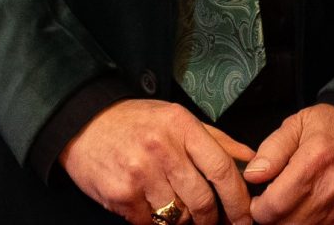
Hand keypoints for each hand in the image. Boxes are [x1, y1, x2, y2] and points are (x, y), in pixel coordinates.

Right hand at [61, 97, 257, 224]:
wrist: (82, 125)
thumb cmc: (134, 122)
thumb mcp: (176, 118)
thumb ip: (216, 140)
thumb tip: (251, 160)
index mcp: (181, 126)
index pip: (222, 169)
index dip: (238, 199)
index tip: (246, 216)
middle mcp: (161, 148)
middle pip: (202, 200)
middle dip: (212, 219)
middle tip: (212, 221)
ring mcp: (140, 173)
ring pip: (178, 216)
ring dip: (182, 220)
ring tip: (175, 206)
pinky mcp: (121, 195)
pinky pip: (151, 223)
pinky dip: (155, 220)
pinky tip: (149, 203)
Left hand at [244, 103, 333, 224]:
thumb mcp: (297, 124)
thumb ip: (271, 150)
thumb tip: (252, 175)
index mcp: (315, 160)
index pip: (274, 207)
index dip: (259, 209)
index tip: (259, 201)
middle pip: (290, 224)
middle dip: (276, 217)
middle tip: (278, 202)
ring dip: (296, 222)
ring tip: (297, 203)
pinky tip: (317, 209)